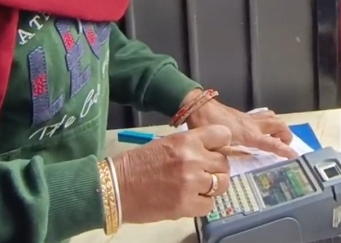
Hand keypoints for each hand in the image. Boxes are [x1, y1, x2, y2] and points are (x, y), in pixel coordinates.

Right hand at [113, 125, 231, 223]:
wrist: (116, 187)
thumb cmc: (138, 164)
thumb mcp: (167, 144)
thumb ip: (192, 147)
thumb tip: (214, 153)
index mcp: (187, 140)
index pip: (223, 136)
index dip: (221, 145)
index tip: (215, 151)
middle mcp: (193, 159)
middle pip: (224, 163)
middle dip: (216, 169)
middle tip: (203, 173)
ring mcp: (192, 183)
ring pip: (222, 185)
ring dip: (212, 187)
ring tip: (197, 188)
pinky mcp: (187, 205)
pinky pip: (209, 205)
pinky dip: (202, 204)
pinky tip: (188, 200)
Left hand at [187, 98, 297, 159]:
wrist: (199, 108)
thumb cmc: (208, 127)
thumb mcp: (219, 148)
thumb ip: (231, 156)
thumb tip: (241, 162)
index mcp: (250, 135)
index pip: (272, 144)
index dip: (284, 150)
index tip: (294, 155)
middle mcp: (253, 125)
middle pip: (279, 125)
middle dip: (286, 135)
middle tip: (286, 145)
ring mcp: (249, 118)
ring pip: (272, 118)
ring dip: (279, 126)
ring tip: (278, 137)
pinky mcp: (244, 115)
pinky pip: (263, 117)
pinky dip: (269, 122)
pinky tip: (263, 129)